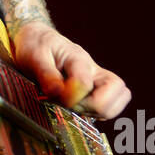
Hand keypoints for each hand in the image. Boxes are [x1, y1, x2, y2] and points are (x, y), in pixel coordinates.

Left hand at [10, 21, 130, 118]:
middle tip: (69, 102)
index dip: (69, 97)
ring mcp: (97, 81)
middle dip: (94, 106)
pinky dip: (94, 113)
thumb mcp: (34, 56)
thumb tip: (58, 93)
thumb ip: (46, 75)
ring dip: (95, 111)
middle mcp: (94, 70)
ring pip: (116, 102)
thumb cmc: (36, 46)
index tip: (53, 94)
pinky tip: (74, 106)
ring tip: (72, 104)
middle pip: (120, 91)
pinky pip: (107, 109)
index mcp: (79, 59)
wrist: (37, 40)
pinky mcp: (95, 92)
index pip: (85, 84)